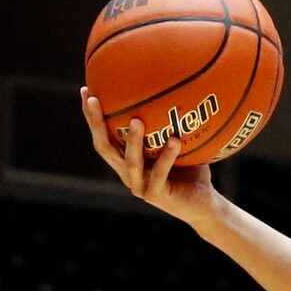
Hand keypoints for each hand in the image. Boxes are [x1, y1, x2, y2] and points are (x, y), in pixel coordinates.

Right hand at [81, 89, 217, 225]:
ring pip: (130, 161)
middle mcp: (128, 172)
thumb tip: (175, 84)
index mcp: (126, 160)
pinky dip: (167, 157)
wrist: (205, 206)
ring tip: (136, 121)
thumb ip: (171, 121)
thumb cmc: (192, 171)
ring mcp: (140, 186)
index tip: (86, 90)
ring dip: (132, 141)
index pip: (103, 135)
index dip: (91, 116)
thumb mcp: (180, 141)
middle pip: (104, 147)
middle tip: (94, 99)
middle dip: (96, 123)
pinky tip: (174, 140)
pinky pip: (160, 173)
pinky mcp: (156, 196)